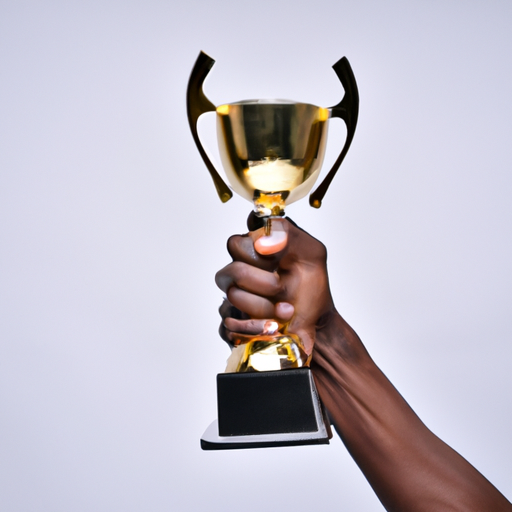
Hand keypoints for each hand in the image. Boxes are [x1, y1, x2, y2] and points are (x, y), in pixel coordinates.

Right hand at [215, 214, 335, 354]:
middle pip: (233, 271)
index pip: (237, 244)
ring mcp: (233, 299)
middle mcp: (238, 273)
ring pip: (233, 297)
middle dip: (266, 282)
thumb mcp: (311, 252)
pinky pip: (229, 325)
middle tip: (283, 287)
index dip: (261, 255)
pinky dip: (255, 328)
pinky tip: (274, 326)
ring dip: (265, 306)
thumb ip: (287, 234)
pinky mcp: (230, 324)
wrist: (316, 320)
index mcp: (252, 252)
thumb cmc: (310, 286)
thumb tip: (262, 243)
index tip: (281, 261)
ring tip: (287, 310)